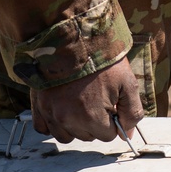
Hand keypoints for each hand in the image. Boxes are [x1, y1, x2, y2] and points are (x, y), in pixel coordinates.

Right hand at [30, 57, 144, 143]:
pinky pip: (44, 128)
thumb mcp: (127, 82)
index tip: (110, 101)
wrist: (72, 35)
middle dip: (95, 121)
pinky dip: (54, 123)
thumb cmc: (101, 58)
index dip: (112, 118)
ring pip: (67, 135)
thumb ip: (132, 112)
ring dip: (75, 124)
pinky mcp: (38, 105)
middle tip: (96, 96)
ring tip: (80, 102)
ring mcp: (51, 113)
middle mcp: (68, 119)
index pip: (108, 135)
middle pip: (88, 135)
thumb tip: (127, 135)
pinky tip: (63, 108)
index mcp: (92, 117)